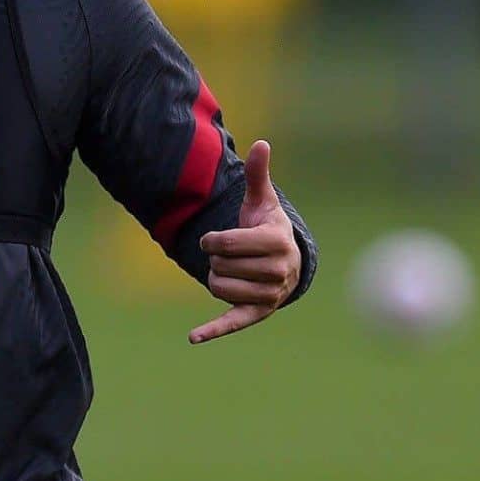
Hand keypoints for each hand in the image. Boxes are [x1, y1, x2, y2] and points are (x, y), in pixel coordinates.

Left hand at [189, 140, 300, 344]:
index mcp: (276, 242)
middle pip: (220, 265)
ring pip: (218, 286)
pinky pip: (232, 322)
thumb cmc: (267, 227)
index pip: (225, 243)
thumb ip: (258, 175)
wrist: (286, 263)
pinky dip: (213, 329)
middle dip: (216, 258)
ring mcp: (268, 295)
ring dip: (216, 277)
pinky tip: (193, 337)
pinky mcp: (256, 314)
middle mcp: (277, 271)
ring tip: (232, 271)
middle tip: (230, 255)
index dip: (212, 240)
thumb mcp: (262, 202)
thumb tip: (261, 143)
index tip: (215, 239)